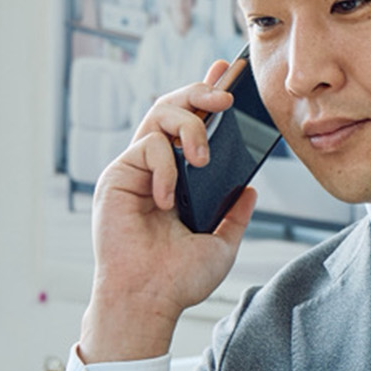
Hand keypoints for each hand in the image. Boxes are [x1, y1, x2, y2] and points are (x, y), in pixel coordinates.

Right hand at [80, 61, 256, 362]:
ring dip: (189, 126)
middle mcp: (158, 167)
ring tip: (202, 158)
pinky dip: (166, 167)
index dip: (208, 94)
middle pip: (174, 106)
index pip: (194, 124)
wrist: (149, 299)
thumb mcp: (221, 243)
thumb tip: (252, 190)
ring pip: (160, 114)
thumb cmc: (179, 278)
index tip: (229, 72)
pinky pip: (148, 147)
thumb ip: (235, 214)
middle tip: (226, 98)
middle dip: (201, 92)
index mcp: (182, 178)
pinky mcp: (118, 176)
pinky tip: (168, 198)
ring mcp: (136, 169)